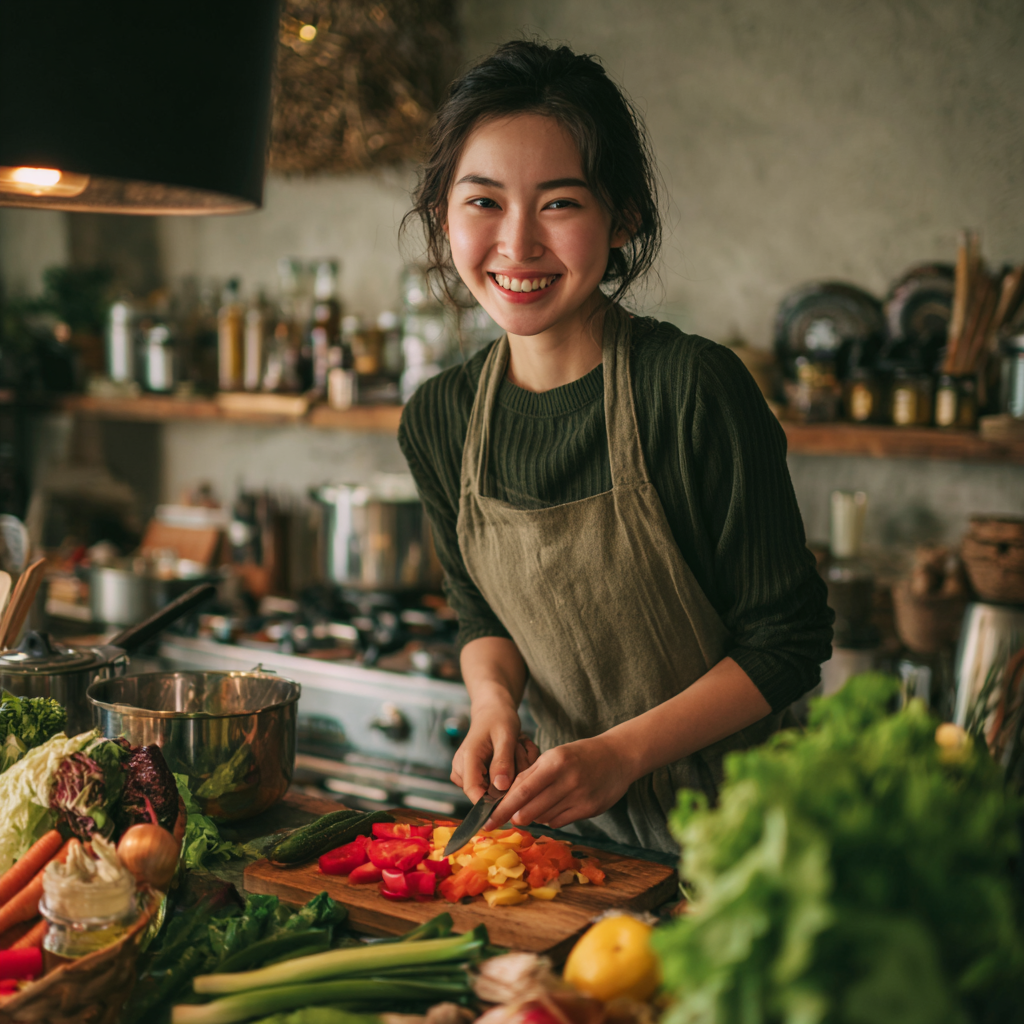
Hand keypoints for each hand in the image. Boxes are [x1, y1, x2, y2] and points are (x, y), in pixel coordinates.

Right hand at [450, 696, 539, 801]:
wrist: (492, 711)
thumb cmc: (499, 718)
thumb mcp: (506, 735)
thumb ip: (503, 761)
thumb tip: (501, 787)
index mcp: (467, 758)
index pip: (474, 792)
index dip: (493, 801)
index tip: (516, 796)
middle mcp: (461, 769)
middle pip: (486, 792)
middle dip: (509, 782)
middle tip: (521, 754)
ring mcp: (466, 773)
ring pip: (492, 790)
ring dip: (511, 777)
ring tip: (518, 750)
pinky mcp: (473, 775)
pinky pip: (493, 785)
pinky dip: (508, 775)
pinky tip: (514, 756)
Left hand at [485, 734, 635, 830]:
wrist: (618, 757)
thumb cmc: (579, 756)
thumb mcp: (553, 756)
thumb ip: (530, 776)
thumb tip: (506, 799)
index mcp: (554, 762)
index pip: (521, 791)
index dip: (502, 809)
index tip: (486, 821)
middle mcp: (567, 779)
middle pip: (530, 809)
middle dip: (514, 816)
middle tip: (507, 818)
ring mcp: (580, 796)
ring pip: (544, 817)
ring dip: (535, 816)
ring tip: (539, 804)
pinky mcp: (589, 809)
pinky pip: (560, 822)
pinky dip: (551, 818)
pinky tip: (556, 806)